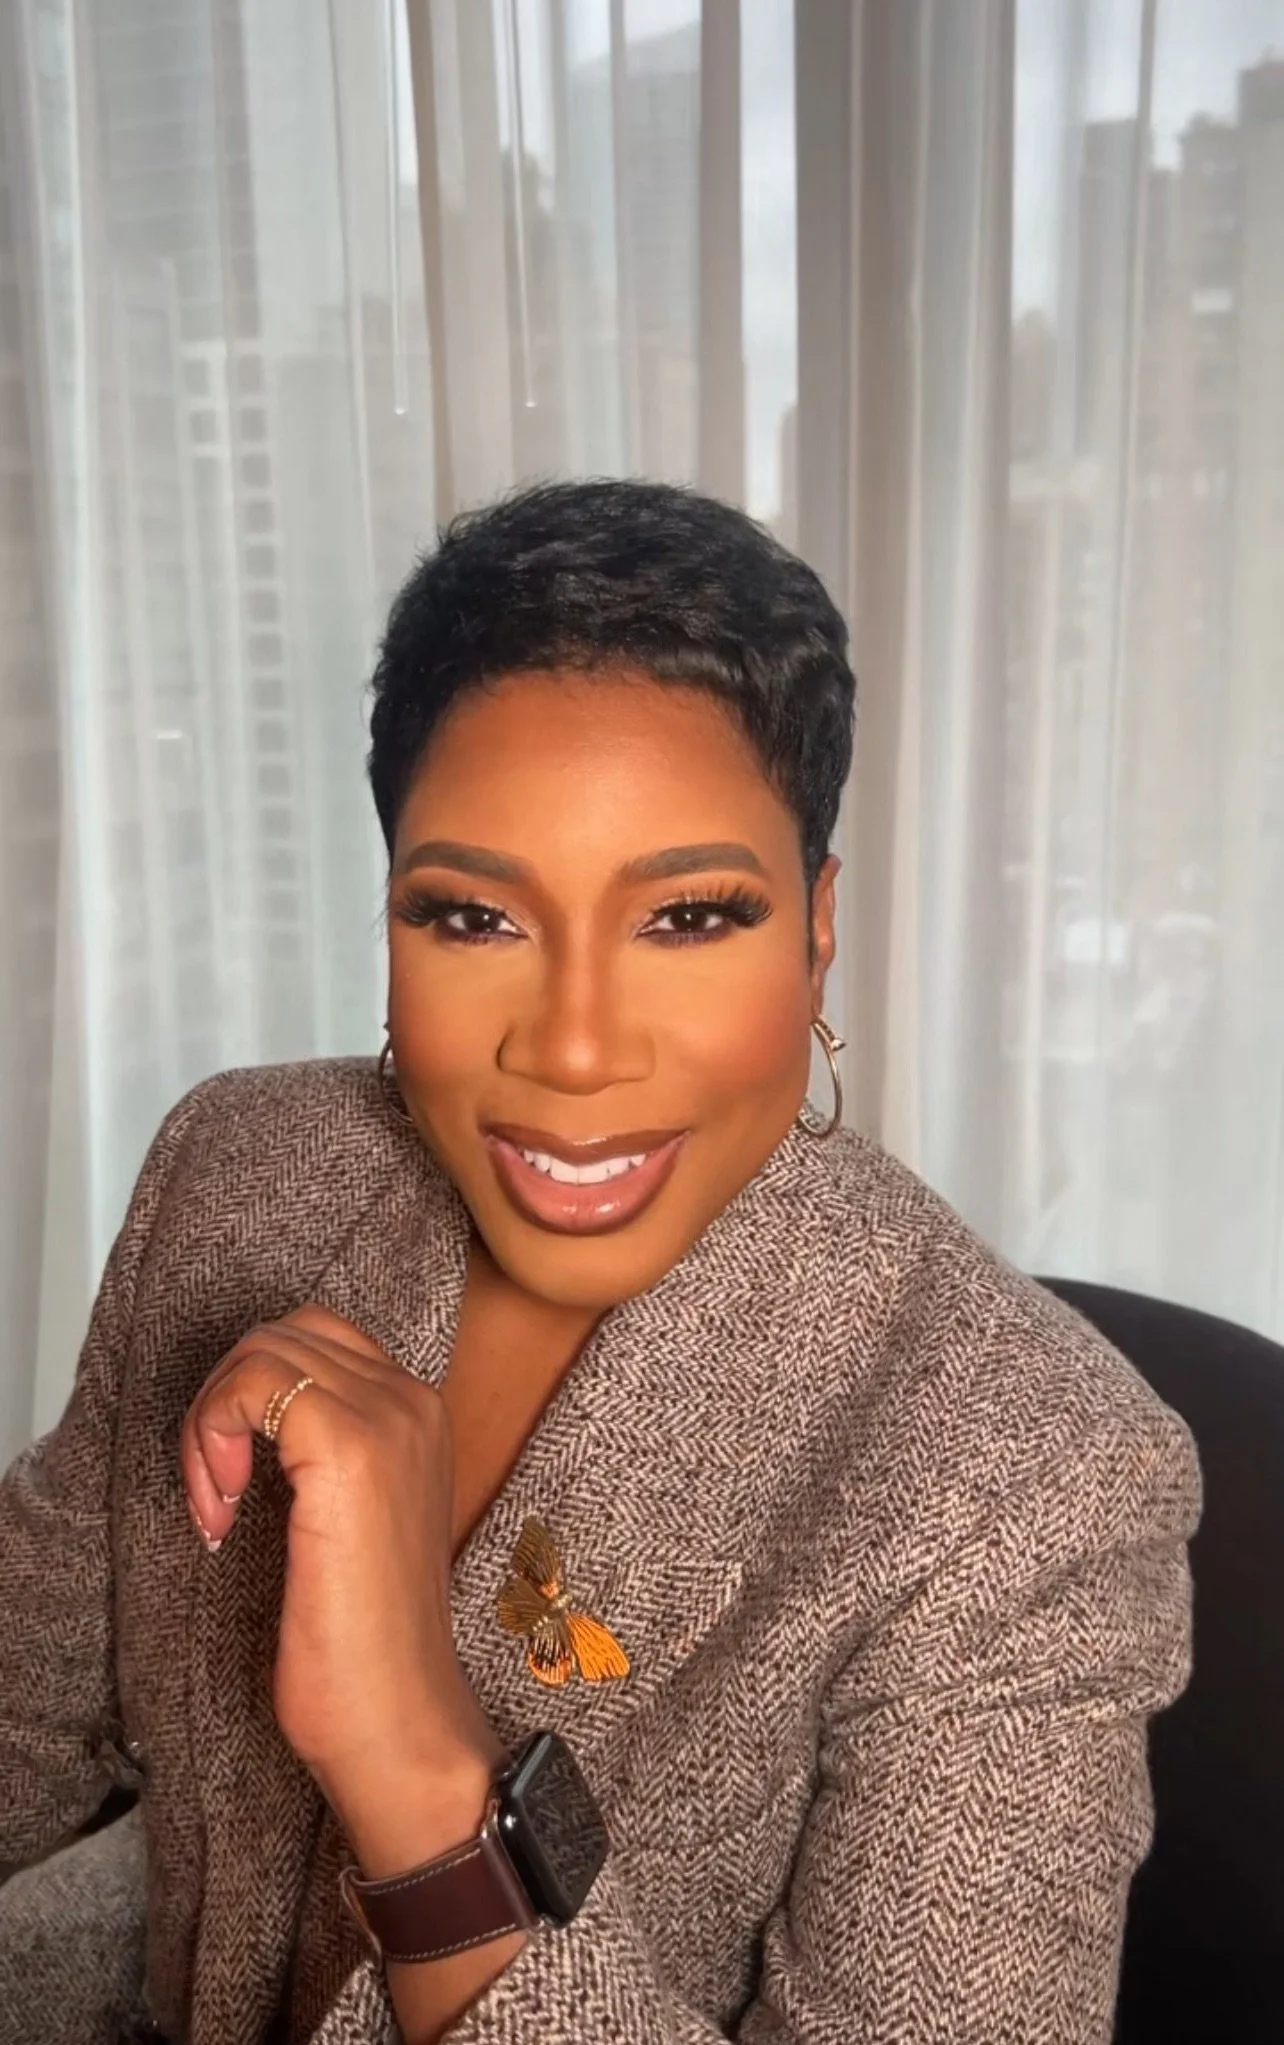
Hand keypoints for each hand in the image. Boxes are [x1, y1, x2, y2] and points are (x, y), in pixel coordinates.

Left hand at [179, 1305, 503, 1852]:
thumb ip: (320, 1454)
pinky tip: (223, 1509)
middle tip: (217, 1494)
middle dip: (224, 1401)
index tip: (233, 1484)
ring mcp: (388, 1419)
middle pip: (282, 1333)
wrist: (397, 1721)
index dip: (251, 1397)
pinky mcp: (349, 1450)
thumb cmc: (363, 1645)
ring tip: (218, 1503)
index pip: (313, 1339)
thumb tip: (247, 1414)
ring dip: (212, 1420)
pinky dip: (212, 1435)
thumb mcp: (346, 1521)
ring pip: (262, 1349)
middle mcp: (413, 1400)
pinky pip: (253, 1382)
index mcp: (417, 1414)